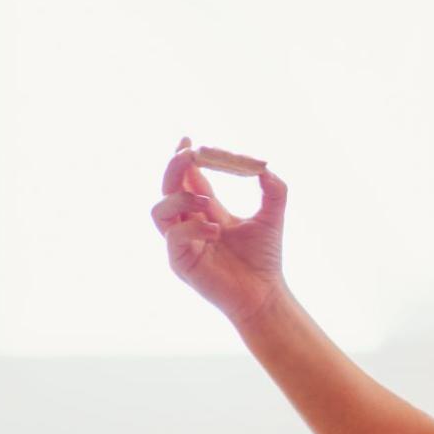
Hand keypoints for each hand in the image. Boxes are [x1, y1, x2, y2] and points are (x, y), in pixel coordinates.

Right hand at [151, 137, 288, 328]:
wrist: (264, 293)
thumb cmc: (264, 258)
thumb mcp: (272, 216)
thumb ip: (273, 190)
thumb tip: (264, 165)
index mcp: (205, 211)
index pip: (188, 179)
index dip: (185, 159)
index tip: (188, 140)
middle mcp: (188, 224)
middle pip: (168, 188)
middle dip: (174, 168)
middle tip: (189, 153)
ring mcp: (181, 243)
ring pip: (160, 210)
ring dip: (180, 198)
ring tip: (207, 202)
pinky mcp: (180, 262)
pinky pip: (174, 236)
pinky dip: (193, 227)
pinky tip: (217, 230)